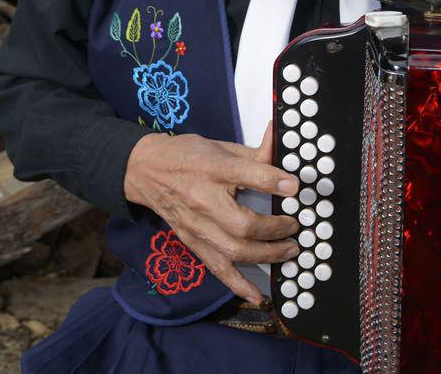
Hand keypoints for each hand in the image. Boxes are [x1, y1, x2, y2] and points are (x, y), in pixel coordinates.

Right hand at [123, 121, 300, 303]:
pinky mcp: (191, 241)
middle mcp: (203, 199)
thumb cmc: (188, 156)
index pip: (245, 174)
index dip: (272, 181)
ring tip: (289, 250)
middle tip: (295, 226)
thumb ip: (255, 153)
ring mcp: (196, 225)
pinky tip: (256, 295)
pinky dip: (237, 284)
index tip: (295, 186)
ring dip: (267, 254)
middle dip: (275, 229)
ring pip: (234, 250)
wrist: (145, 170)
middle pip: (243, 224)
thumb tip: (283, 144)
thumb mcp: (222, 147)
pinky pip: (216, 267)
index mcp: (213, 168)